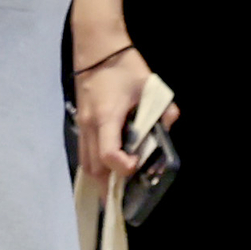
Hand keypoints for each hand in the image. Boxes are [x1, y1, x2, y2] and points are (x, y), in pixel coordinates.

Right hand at [71, 45, 165, 182]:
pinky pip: (84, 153)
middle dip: (108, 187)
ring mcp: (83, 125)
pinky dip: (93, 168)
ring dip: (99, 180)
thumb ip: (164, 109)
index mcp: (107, 117)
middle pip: (93, 168)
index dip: (123, 166)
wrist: (97, 49)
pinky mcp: (81, 123)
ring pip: (85, 163)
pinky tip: (105, 172)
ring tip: (113, 193)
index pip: (109, 154)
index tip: (137, 165)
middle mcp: (91, 126)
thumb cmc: (123, 66)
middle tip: (123, 200)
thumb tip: (169, 128)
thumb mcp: (150, 85)